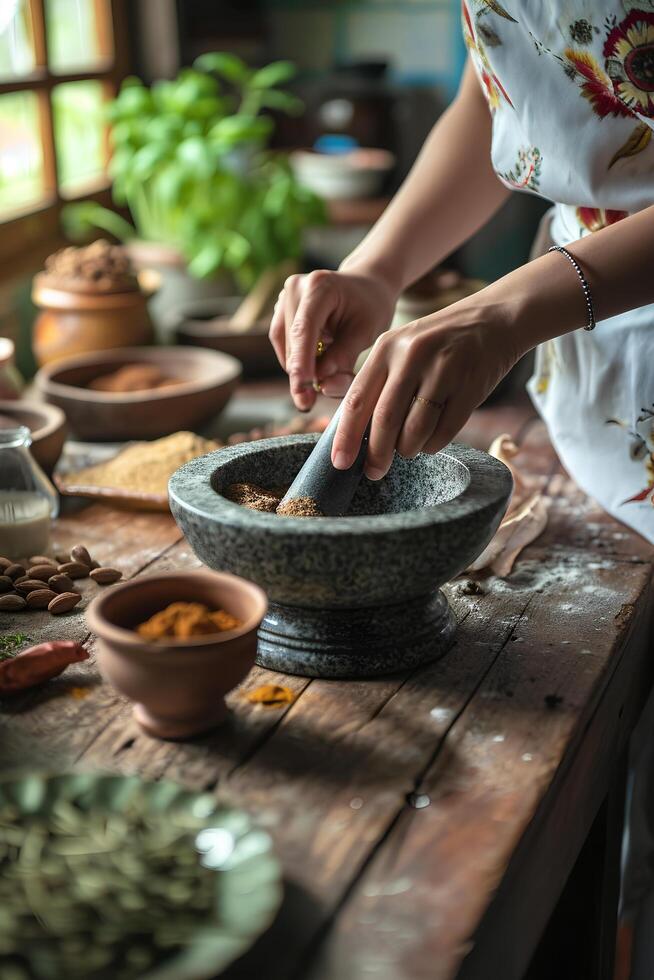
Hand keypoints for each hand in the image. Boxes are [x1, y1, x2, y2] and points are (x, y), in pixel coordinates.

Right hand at [269, 268, 396, 411]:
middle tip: (328, 393)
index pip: (304, 330)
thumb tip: (322, 386)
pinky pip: (284, 345)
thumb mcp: (367, 332)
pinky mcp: (280, 311)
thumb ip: (344, 358)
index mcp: (320, 286)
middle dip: (307, 375)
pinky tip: (318, 361)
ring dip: (303, 369)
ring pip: (285, 349)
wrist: (367, 285)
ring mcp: (284, 298)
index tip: (304, 395)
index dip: (302, 365)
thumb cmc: (371, 307)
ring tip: (329, 372)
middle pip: (292, 344)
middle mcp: (295, 288)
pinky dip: (300, 360)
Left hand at [331, 294, 521, 479]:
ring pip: (415, 430)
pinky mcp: (470, 386)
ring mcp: (443, 370)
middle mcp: (412, 356)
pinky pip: (445, 431)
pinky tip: (430, 441)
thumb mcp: (402, 349)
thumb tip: (355, 434)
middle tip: (373, 472)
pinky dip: (433, 444)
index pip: (357, 400)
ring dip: (407, 449)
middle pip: (385, 419)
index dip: (345, 436)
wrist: (494, 319)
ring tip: (407, 450)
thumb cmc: (438, 342)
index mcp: (386, 347)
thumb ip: (379, 383)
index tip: (339, 463)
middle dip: (376, 454)